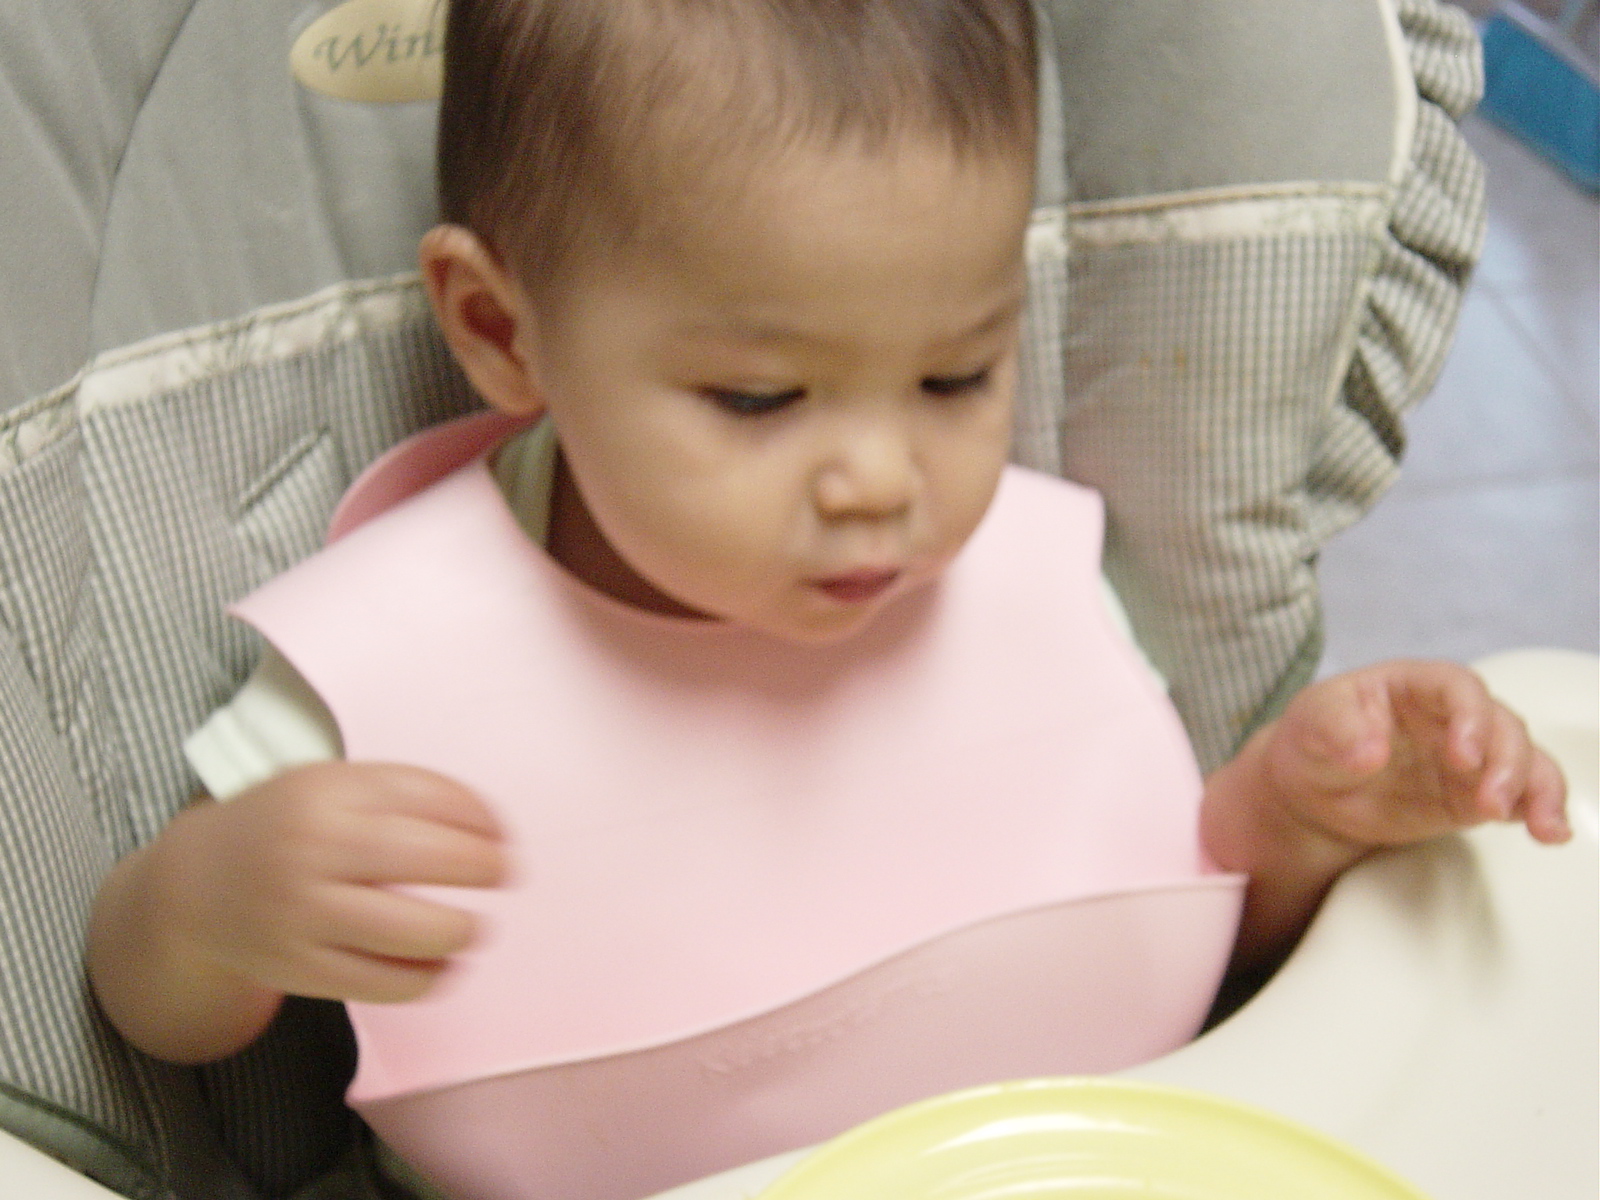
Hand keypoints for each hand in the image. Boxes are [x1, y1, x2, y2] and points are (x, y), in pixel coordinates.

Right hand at [89, 761, 506, 1062]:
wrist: (192, 885)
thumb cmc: (286, 827)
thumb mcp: (329, 785)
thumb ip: (399, 794)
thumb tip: (491, 829)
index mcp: (325, 791)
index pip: (428, 795)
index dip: (481, 816)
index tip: (502, 832)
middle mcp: (312, 848)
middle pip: (428, 857)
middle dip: (484, 867)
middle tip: (503, 873)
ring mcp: (303, 912)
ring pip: (414, 930)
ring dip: (463, 931)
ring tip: (473, 928)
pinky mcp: (298, 968)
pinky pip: (385, 983)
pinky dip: (428, 978)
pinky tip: (441, 965)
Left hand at [1202, 659, 1568, 986]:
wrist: (1313, 790)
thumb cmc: (1315, 740)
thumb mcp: (1311, 725)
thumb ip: (1337, 730)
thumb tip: (1370, 751)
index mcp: (1414, 684)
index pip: (1457, 687)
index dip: (1469, 717)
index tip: (1463, 756)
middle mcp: (1452, 715)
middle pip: (1502, 725)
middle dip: (1506, 762)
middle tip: (1489, 801)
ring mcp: (1470, 755)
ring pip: (1524, 760)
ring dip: (1535, 789)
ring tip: (1538, 825)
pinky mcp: (1476, 794)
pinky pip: (1522, 796)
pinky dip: (1541, 811)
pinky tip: (1550, 833)